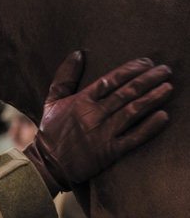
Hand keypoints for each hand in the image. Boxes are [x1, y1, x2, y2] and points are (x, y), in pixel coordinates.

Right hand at [22, 51, 171, 195]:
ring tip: (168, 87)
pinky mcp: (109, 152)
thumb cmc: (51, 130)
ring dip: (152, 98)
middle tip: (165, 70)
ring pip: (132, 112)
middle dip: (148, 79)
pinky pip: (133, 138)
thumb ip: (64, 76)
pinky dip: (149, 127)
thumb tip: (78, 53)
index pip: (110, 80)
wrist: (48, 164)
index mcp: (80, 100)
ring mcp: (102, 134)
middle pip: (126, 93)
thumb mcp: (51, 100)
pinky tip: (163, 116)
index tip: (147, 62)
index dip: (130, 69)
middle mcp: (93, 115)